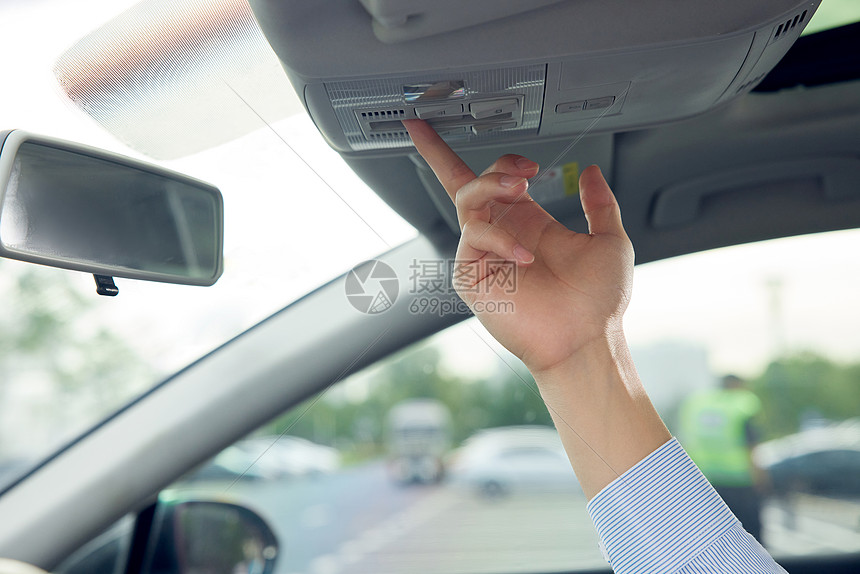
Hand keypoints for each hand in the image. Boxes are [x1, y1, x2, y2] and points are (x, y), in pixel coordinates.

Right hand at [403, 120, 633, 377]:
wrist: (586, 341)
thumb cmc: (597, 303)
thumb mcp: (609, 241)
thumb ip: (598, 203)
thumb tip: (590, 171)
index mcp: (527, 223)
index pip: (488, 180)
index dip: (463, 155)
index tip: (454, 132)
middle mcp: (501, 235)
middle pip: (468, 182)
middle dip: (493, 167)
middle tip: (525, 171)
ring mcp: (484, 254)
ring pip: (467, 199)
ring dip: (493, 185)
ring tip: (523, 188)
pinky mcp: (472, 275)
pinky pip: (474, 237)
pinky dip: (501, 238)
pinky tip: (526, 255)